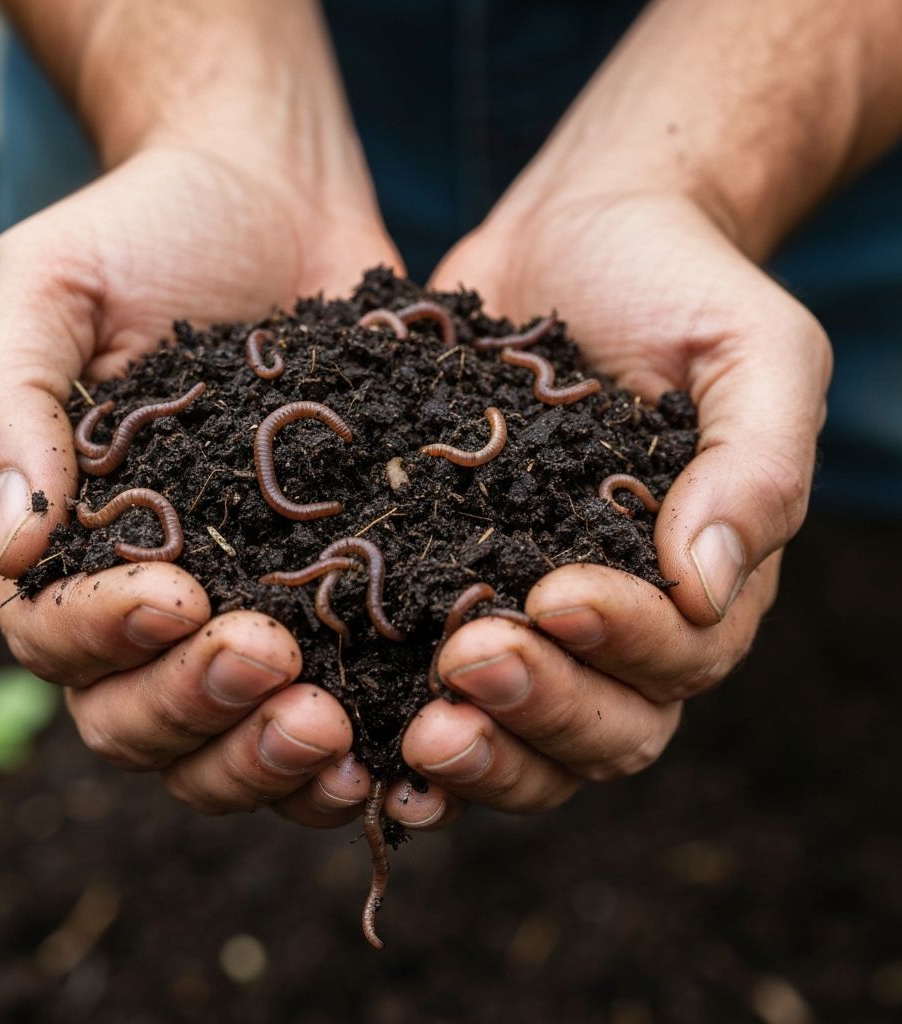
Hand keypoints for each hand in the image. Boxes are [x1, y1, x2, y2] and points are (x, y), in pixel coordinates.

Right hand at [0, 126, 436, 825]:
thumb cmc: (148, 232)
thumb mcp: (48, 291)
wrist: (276, 197)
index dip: (109, 640)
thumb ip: (8, 410)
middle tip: (276, 666)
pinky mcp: (345, 594)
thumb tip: (13, 550)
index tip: (181, 596)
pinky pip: (346, 699)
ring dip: (277, 760)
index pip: (61, 640)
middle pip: (146, 721)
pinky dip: (364, 748)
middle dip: (204, 709)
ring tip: (339, 737)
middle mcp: (162, 599)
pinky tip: (403, 756)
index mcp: (78, 545)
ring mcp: (258, 605)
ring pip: (237, 739)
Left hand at [399, 186, 830, 812]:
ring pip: (522, 732)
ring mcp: (527, 612)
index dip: (622, 645)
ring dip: (477, 747)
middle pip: (603, 725)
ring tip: (414, 734)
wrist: (574, 235)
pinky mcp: (446, 584)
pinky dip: (402, 727)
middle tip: (465, 665)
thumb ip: (756, 466)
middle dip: (538, 708)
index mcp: (700, 577)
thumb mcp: (750, 352)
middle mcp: (618, 619)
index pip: (680, 655)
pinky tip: (361, 745)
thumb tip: (704, 587)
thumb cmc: (674, 283)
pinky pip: (430, 684)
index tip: (556, 595)